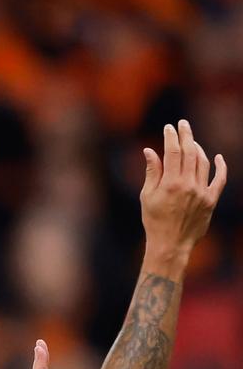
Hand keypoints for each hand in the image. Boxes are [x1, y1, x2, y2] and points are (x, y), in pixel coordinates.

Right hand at [140, 120, 225, 257]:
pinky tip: (217, 157)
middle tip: (183, 124)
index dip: (171, 137)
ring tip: (192, 142)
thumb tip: (149, 151)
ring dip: (198, 149)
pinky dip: (220, 166)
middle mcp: (188, 185)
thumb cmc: (154, 221)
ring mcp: (202, 192)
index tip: (169, 128)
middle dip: (186, 136)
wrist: (171, 244)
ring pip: (203, 163)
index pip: (173, 153)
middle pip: (190, 153)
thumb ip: (152, 172)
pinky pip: (220, 179)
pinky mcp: (211, 200)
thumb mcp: (147, 196)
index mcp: (170, 183)